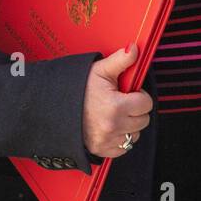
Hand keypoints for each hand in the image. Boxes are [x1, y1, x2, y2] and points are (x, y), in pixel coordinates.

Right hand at [82, 42, 151, 158]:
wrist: (53, 108)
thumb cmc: (76, 90)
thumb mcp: (99, 71)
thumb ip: (120, 60)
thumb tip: (134, 49)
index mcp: (115, 107)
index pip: (147, 104)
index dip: (139, 95)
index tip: (128, 93)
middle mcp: (112, 127)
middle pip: (143, 120)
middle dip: (135, 110)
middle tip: (121, 102)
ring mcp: (107, 141)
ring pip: (135, 134)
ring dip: (129, 125)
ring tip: (115, 114)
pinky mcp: (102, 150)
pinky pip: (124, 148)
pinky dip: (120, 138)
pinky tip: (111, 126)